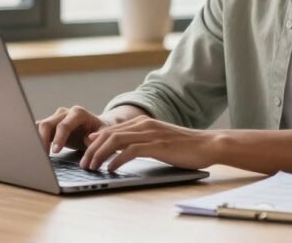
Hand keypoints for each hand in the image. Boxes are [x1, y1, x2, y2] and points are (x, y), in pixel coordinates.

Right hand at [35, 106, 109, 153]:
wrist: (95, 128)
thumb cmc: (99, 132)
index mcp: (78, 113)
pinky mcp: (50, 124)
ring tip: (37, 154)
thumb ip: (98, 137)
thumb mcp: (103, 134)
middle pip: (48, 123)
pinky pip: (38, 128)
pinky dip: (34, 137)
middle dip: (43, 139)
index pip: (65, 124)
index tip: (56, 151)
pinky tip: (33, 149)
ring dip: (37, 139)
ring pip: (40, 125)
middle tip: (44, 155)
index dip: (59, 138)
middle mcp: (65, 113)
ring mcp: (56, 117)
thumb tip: (88, 140)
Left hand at [80, 117, 219, 172]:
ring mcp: (150, 133)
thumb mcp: (158, 140)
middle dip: (92, 149)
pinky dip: (117, 160)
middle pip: (108, 134)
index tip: (85, 152)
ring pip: (115, 141)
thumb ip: (139, 141)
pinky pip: (130, 151)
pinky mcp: (157, 145)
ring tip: (92, 167)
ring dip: (100, 155)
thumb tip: (118, 150)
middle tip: (84, 164)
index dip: (95, 141)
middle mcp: (144, 124)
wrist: (208, 144)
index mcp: (143, 122)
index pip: (111, 129)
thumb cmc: (184, 146)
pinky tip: (112, 169)